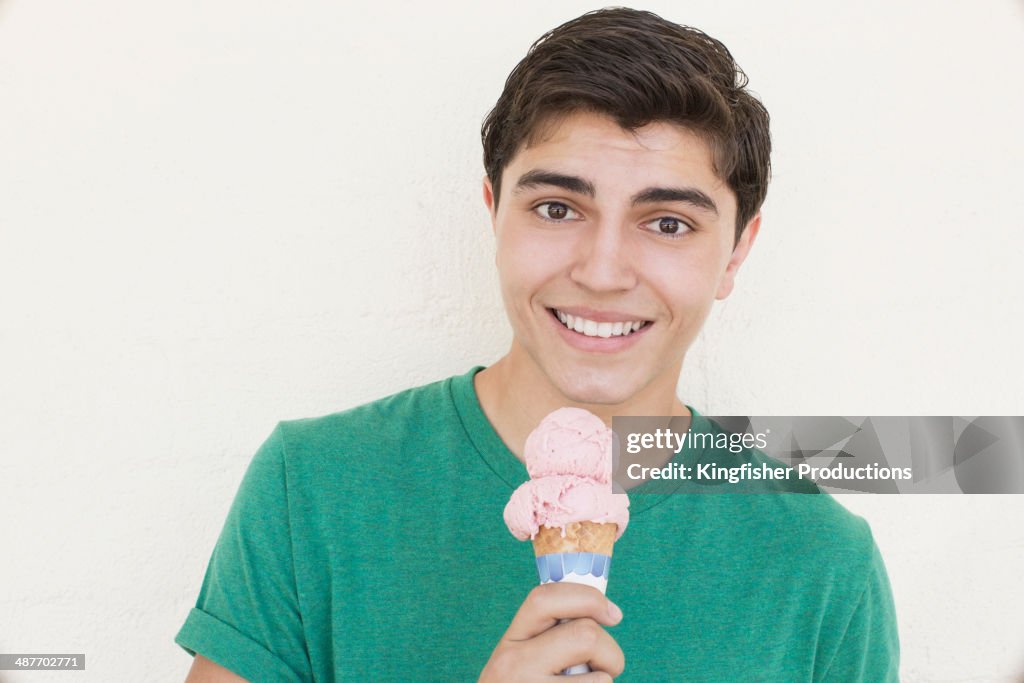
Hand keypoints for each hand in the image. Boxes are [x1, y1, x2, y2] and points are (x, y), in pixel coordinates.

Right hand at [479, 582, 624, 681]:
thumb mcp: (523, 663)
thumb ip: (550, 638)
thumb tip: (603, 613)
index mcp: (511, 642)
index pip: (545, 598)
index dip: (588, 598)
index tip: (613, 615)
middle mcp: (514, 666)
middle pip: (586, 635)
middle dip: (611, 652)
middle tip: (607, 669)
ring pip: (601, 679)